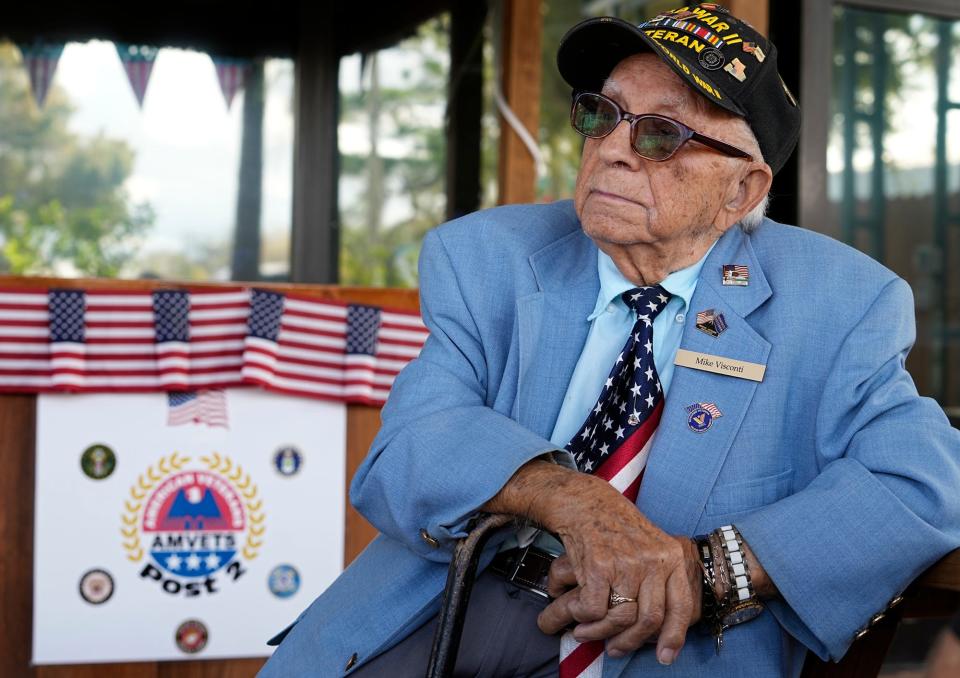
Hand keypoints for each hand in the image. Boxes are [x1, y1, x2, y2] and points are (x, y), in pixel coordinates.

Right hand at [533, 475, 701, 663]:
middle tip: (616, 649)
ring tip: (588, 633)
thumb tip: (660, 624)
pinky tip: (578, 614)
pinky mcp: (598, 566)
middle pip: (651, 619)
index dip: (674, 637)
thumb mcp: (650, 545)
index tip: (666, 657)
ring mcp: (626, 563)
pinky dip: (584, 617)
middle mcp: (653, 560)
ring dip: (601, 633)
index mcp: (671, 556)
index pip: (681, 606)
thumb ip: (659, 578)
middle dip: (632, 642)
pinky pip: (594, 609)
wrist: (584, 501)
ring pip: (621, 618)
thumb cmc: (615, 525)